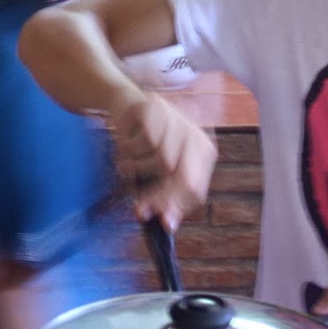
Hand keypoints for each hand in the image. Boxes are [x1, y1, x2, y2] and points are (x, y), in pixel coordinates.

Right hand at [110, 93, 215, 230]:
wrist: (127, 103)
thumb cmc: (145, 141)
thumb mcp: (160, 168)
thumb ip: (166, 195)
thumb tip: (167, 224)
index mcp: (203, 151)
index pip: (196, 187)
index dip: (178, 207)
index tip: (162, 223)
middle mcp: (195, 134)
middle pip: (184, 177)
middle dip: (160, 198)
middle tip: (139, 210)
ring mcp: (177, 120)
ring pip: (163, 162)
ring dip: (138, 170)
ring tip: (126, 166)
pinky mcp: (156, 109)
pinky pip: (144, 143)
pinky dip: (129, 150)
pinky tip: (124, 145)